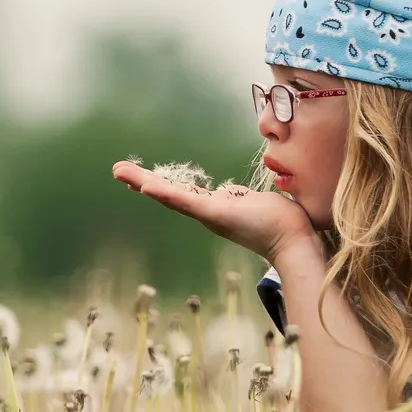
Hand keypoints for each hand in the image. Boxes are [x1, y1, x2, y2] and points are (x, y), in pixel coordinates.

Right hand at [111, 160, 318, 263]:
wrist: (295, 241)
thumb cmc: (282, 221)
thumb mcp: (255, 201)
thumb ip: (240, 196)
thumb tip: (232, 191)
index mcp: (214, 207)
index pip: (179, 192)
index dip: (157, 182)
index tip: (135, 174)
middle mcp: (207, 212)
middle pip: (167, 194)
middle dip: (141, 181)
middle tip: (116, 170)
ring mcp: (209, 215)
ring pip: (171, 197)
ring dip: (145, 184)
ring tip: (124, 174)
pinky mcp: (215, 215)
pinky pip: (186, 203)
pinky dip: (165, 195)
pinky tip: (146, 188)